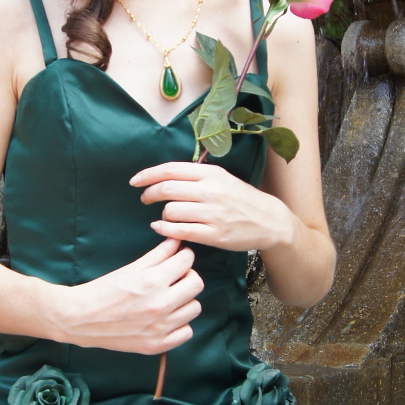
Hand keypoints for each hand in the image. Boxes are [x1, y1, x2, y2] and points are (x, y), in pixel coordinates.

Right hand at [51, 237, 203, 354]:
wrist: (81, 318)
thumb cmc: (103, 290)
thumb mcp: (131, 268)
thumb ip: (159, 254)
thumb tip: (178, 241)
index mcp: (152, 281)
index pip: (187, 261)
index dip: (184, 256)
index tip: (179, 258)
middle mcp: (160, 305)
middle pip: (197, 284)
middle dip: (188, 276)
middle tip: (175, 278)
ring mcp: (160, 328)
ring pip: (194, 308)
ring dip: (185, 300)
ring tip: (170, 299)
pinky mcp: (156, 345)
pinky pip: (186, 332)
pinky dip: (180, 324)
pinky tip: (167, 318)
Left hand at [131, 161, 296, 254]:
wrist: (269, 221)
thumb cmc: (241, 199)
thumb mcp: (222, 179)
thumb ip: (196, 176)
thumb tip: (165, 176)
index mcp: (212, 173)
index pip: (171, 170)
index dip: (148, 175)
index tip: (135, 181)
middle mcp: (211, 191)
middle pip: (166, 189)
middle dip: (149, 194)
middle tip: (144, 199)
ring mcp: (212, 214)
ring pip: (170, 211)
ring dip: (161, 214)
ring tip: (165, 215)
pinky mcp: (214, 235)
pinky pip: (179, 231)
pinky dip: (164, 229)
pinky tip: (161, 227)